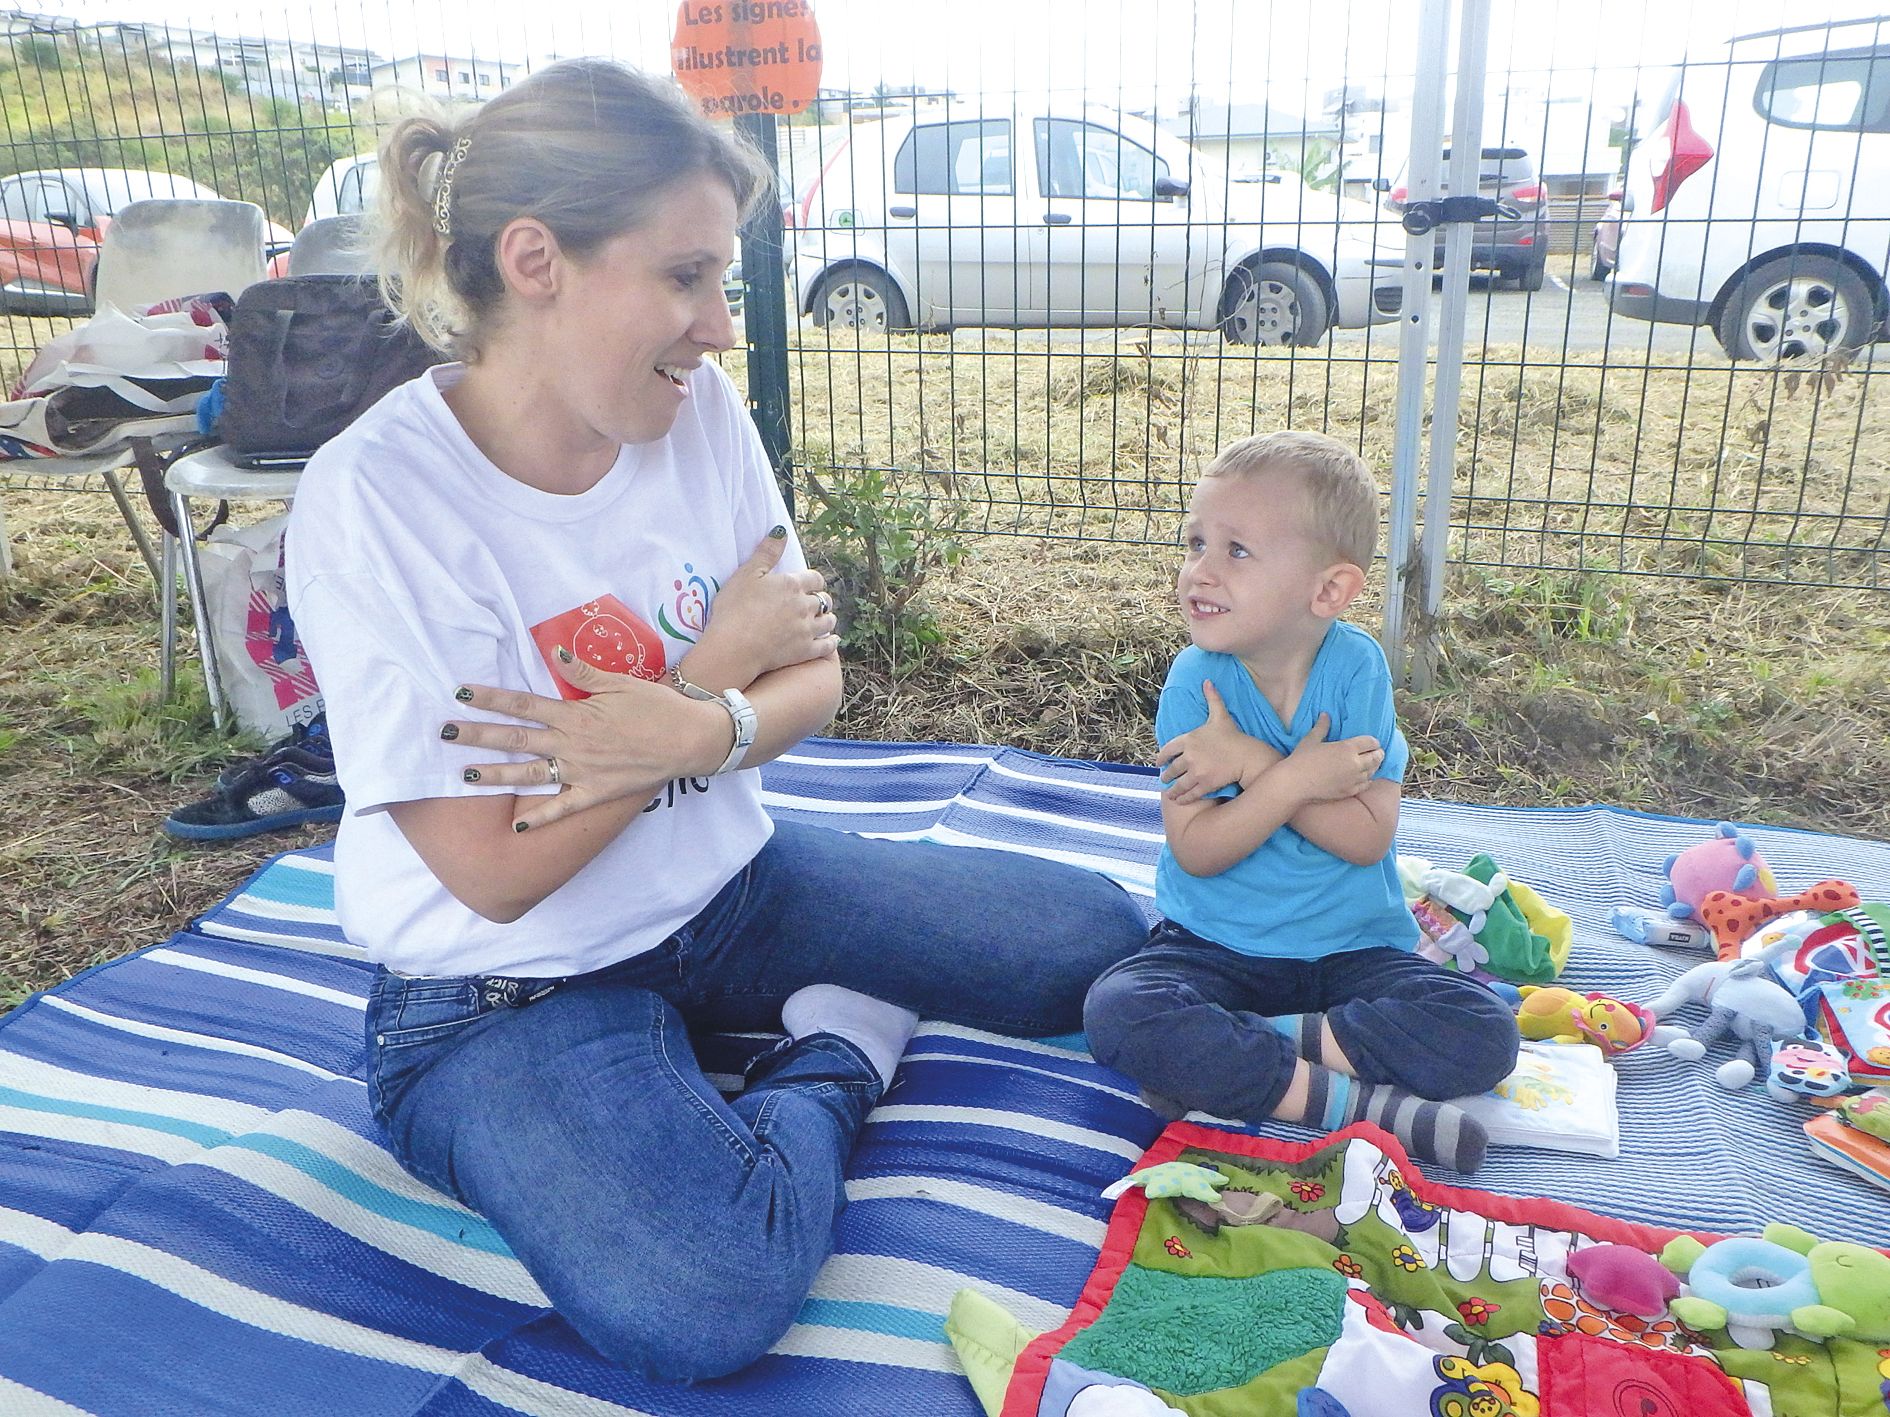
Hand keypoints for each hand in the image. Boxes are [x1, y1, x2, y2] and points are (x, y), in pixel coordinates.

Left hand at [441, 650, 735, 830]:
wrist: (689, 740)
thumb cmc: (657, 707)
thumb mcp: (620, 683)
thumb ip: (583, 671)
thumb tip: (553, 653)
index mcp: (575, 714)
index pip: (523, 703)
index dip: (491, 698)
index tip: (461, 693)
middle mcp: (572, 744)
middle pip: (516, 738)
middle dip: (477, 735)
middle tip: (444, 733)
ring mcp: (582, 772)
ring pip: (530, 774)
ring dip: (496, 775)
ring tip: (465, 776)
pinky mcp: (596, 793)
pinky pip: (563, 808)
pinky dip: (540, 817)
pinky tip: (518, 825)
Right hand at [681, 529, 838, 689]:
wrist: (734, 647)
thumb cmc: (734, 609)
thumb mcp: (746, 574)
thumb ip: (766, 552)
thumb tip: (782, 531)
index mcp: (792, 584)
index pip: (815, 578)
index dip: (813, 581)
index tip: (808, 584)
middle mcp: (805, 605)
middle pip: (823, 600)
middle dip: (820, 600)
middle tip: (814, 603)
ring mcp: (807, 630)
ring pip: (829, 621)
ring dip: (827, 619)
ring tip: (823, 620)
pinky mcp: (806, 651)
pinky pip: (827, 646)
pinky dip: (832, 642)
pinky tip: (832, 641)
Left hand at [1155, 682, 1274, 802]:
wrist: (1247, 756)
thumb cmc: (1233, 736)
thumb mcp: (1220, 716)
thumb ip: (1212, 699)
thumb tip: (1207, 681)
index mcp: (1188, 739)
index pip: (1167, 750)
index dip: (1161, 757)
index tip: (1158, 762)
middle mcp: (1188, 756)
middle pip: (1171, 769)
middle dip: (1167, 775)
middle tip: (1164, 778)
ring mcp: (1195, 771)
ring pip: (1178, 784)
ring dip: (1172, 790)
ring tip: (1169, 793)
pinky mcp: (1203, 784)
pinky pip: (1188, 793)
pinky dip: (1182, 798)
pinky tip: (1179, 800)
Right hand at [1277, 714, 1384, 804]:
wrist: (1296, 784)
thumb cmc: (1301, 760)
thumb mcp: (1311, 740)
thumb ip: (1322, 727)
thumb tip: (1325, 715)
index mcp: (1347, 748)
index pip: (1370, 742)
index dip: (1374, 741)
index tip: (1373, 742)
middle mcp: (1355, 764)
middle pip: (1376, 757)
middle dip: (1379, 753)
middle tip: (1379, 752)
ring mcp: (1353, 779)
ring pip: (1372, 771)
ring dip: (1374, 767)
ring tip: (1374, 764)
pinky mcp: (1349, 791)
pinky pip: (1365, 784)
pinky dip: (1368, 780)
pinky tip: (1366, 778)